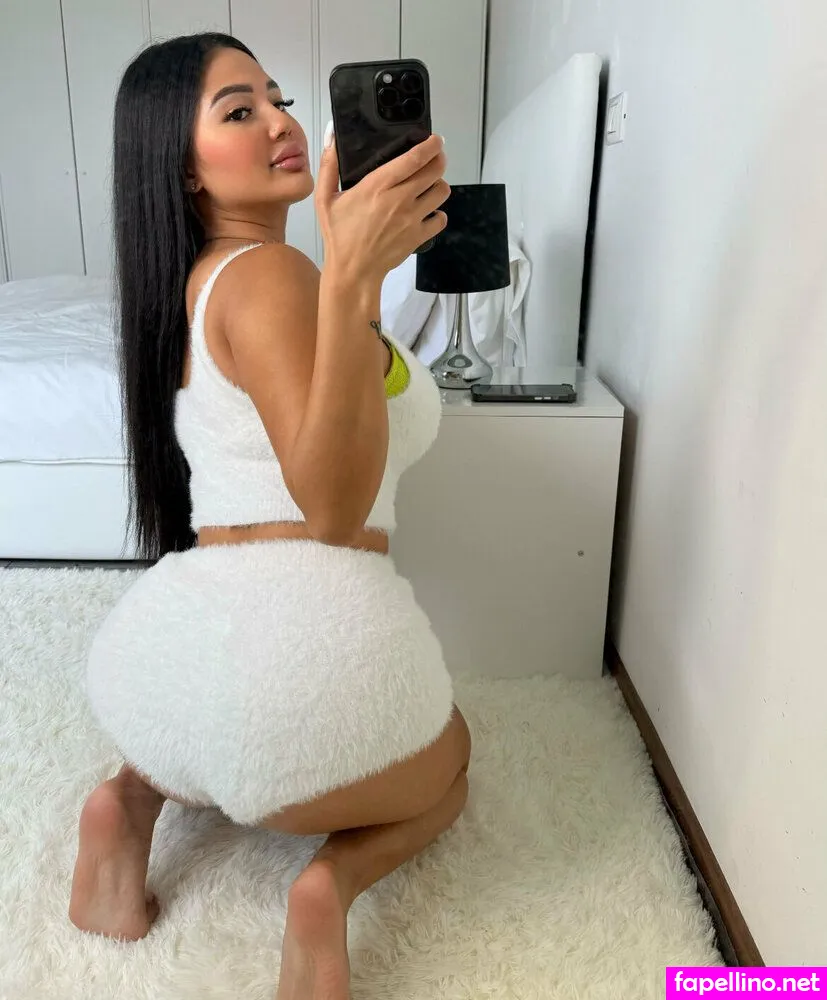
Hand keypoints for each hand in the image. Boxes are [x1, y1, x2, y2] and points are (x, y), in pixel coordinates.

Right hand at [315, 129, 449, 284]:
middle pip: (434, 171)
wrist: (353, 271)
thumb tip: (332, 134)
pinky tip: (427, 212)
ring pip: (441, 192)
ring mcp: (412, 219)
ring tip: (429, 186)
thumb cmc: (339, 235)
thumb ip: (329, 165)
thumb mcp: (325, 198)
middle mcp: (399, 199)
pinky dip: (437, 213)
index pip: (414, 159)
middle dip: (439, 160)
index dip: (430, 145)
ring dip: (438, 185)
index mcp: (377, 186)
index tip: (435, 139)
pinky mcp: (419, 236)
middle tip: (435, 159)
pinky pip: (441, 219)